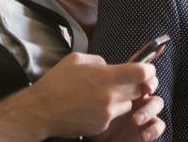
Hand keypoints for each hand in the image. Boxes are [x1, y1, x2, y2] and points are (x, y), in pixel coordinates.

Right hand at [24, 53, 156, 137]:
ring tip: (100, 96)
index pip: (142, 73)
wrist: (39, 111)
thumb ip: (99, 61)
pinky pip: (113, 116)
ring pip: (128, 105)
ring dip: (120, 100)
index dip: (148, 70)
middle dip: (133, 85)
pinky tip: (91, 108)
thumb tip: (110, 66)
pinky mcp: (102, 126)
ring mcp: (107, 113)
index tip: (145, 69)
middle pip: (138, 90)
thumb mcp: (76, 60)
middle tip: (120, 82)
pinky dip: (108, 112)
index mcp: (106, 77)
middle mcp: (110, 96)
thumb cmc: (56, 83)